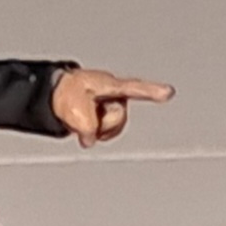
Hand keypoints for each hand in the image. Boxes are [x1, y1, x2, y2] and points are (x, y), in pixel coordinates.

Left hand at [52, 68, 172, 146]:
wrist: (57, 96)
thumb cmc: (67, 93)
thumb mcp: (73, 108)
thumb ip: (86, 125)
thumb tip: (90, 140)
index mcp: (110, 85)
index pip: (134, 88)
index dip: (151, 91)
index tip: (169, 92)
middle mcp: (117, 97)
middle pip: (118, 118)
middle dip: (101, 121)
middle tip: (83, 114)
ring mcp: (114, 108)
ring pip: (112, 129)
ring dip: (97, 128)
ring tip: (84, 117)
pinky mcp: (109, 119)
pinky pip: (106, 134)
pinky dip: (95, 133)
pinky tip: (86, 125)